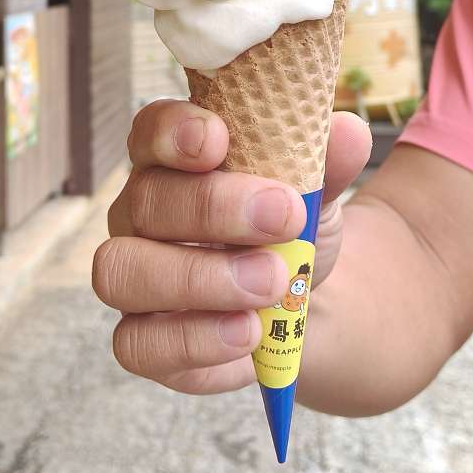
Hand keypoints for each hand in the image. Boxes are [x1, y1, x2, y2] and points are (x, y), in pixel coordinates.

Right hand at [92, 99, 371, 393]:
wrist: (304, 302)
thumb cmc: (292, 227)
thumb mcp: (317, 191)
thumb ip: (325, 162)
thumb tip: (349, 133)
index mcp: (173, 159)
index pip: (150, 130)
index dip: (174, 131)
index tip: (218, 139)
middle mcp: (139, 212)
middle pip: (145, 200)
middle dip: (213, 208)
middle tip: (285, 217)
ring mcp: (131, 275)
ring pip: (122, 271)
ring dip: (198, 278)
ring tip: (272, 284)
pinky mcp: (139, 339)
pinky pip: (137, 343)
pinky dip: (196, 340)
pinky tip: (249, 333)